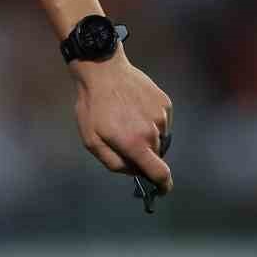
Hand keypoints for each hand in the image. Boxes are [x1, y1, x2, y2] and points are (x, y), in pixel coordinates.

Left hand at [71, 53, 173, 193]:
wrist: (102, 69)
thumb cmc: (92, 106)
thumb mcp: (91, 139)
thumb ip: (113, 163)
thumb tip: (133, 172)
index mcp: (135, 144)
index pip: (160, 173)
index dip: (163, 185)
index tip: (161, 188)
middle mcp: (153, 132)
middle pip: (156, 155)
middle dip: (143, 153)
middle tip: (123, 137)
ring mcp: (161, 116)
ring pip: (158, 137)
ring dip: (145, 134)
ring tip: (125, 117)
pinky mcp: (165, 102)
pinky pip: (161, 121)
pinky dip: (150, 119)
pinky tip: (133, 106)